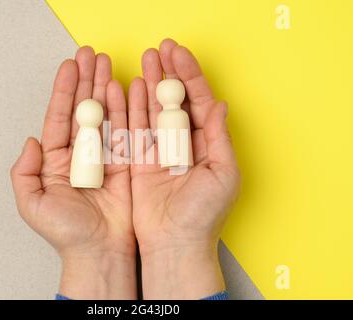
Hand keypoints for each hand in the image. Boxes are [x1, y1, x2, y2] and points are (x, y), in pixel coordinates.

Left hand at [11, 47, 135, 298]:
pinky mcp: (126, 162)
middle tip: (91, 55)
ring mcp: (104, 155)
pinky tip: (123, 89)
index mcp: (56, 160)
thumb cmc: (67, 232)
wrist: (99, 251)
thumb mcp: (32, 203)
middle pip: (83, 109)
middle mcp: (80, 154)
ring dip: (105, 88)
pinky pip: (125, 130)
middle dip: (86, 81)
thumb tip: (31, 140)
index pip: (59, 117)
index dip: (64, 90)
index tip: (70, 66)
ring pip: (104, 114)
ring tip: (107, 64)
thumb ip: (24, 171)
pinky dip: (125, 108)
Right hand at [128, 39, 239, 298]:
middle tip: (160, 49)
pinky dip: (132, 108)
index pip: (199, 101)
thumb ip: (220, 137)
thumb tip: (220, 104)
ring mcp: (160, 151)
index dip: (190, 76)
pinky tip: (129, 88)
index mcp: (207, 144)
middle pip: (175, 100)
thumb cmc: (204, 215)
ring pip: (154, 110)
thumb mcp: (223, 174)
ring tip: (145, 60)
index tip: (179, 54)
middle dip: (169, 74)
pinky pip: (135, 129)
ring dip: (150, 84)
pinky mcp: (139, 161)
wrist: (175, 244)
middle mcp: (184, 144)